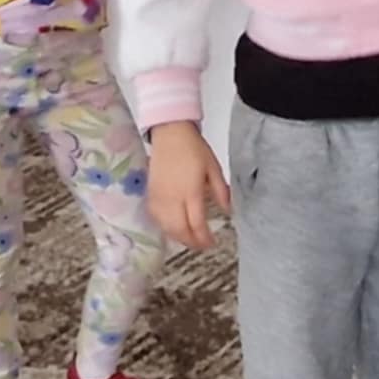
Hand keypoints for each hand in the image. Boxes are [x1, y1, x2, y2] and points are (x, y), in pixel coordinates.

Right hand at [146, 120, 229, 248]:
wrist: (170, 133)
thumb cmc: (194, 148)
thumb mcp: (214, 168)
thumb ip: (221, 191)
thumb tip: (228, 211)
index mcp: (191, 191)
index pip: (196, 223)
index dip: (204, 238)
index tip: (212, 243)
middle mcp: (172, 197)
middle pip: (179, 229)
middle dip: (191, 242)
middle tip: (202, 245)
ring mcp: (159, 196)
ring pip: (165, 226)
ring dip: (177, 236)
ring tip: (189, 239)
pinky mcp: (150, 193)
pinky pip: (155, 217)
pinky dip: (164, 226)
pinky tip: (172, 227)